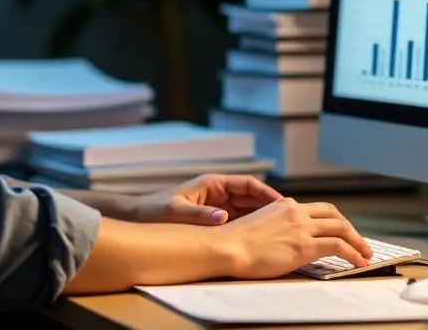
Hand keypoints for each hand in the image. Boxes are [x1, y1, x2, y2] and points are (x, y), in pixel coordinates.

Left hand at [130, 174, 284, 225]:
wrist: (138, 219)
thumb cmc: (154, 211)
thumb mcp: (177, 212)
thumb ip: (201, 215)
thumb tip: (224, 218)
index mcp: (213, 184)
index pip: (249, 184)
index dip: (267, 194)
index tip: (283, 205)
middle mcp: (218, 193)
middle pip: (252, 199)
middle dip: (270, 209)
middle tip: (289, 222)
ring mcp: (218, 207)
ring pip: (248, 212)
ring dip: (262, 221)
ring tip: (281, 233)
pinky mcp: (214, 221)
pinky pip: (238, 224)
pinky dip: (250, 230)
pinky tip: (261, 243)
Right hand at [215, 198, 372, 278]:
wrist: (228, 247)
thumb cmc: (235, 241)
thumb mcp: (258, 224)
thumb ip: (276, 226)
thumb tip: (284, 238)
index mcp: (284, 205)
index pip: (319, 209)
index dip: (335, 220)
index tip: (342, 231)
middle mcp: (296, 212)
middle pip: (334, 215)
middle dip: (350, 228)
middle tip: (358, 242)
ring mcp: (301, 228)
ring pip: (342, 228)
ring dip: (358, 242)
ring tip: (364, 254)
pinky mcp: (304, 246)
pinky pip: (339, 246)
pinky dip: (353, 254)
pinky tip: (358, 262)